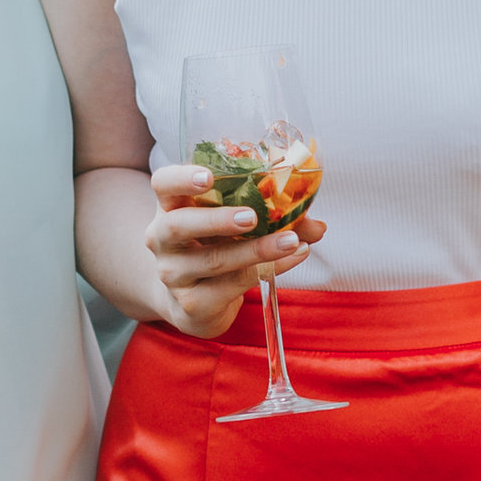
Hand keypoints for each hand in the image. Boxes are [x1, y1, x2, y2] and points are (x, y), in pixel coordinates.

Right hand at [144, 165, 324, 337]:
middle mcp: (162, 238)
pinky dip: (266, 269)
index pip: (163, 184)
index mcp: (171, 206)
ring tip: (291, 241)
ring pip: (212, 260)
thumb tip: (317, 225)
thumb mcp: (234, 224)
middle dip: (217, 220)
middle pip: (179, 225)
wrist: (194, 303)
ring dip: (255, 249)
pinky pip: (232, 284)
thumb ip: (273, 216)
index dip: (181, 178)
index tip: (207, 178)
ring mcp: (174, 273)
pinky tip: (292, 258)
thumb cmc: (216, 248)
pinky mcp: (192, 303)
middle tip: (251, 217)